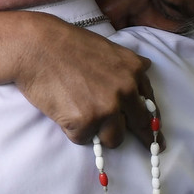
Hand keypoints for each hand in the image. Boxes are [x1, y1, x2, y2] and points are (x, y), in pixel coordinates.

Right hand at [15, 14, 157, 149]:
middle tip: (149, 149)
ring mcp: (107, 107)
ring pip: (115, 139)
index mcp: (133, 70)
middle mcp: (126, 90)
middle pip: (141, 125)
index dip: (152, 121)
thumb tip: (146, 67)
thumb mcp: (106, 48)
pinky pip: (84, 139)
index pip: (150, 103)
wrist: (36, 47)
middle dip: (143, 138)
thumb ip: (126, 63)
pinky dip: (74, 130)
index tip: (157, 136)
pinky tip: (63, 110)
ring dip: (100, 133)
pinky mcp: (85, 122)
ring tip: (80, 115)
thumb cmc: (66, 44)